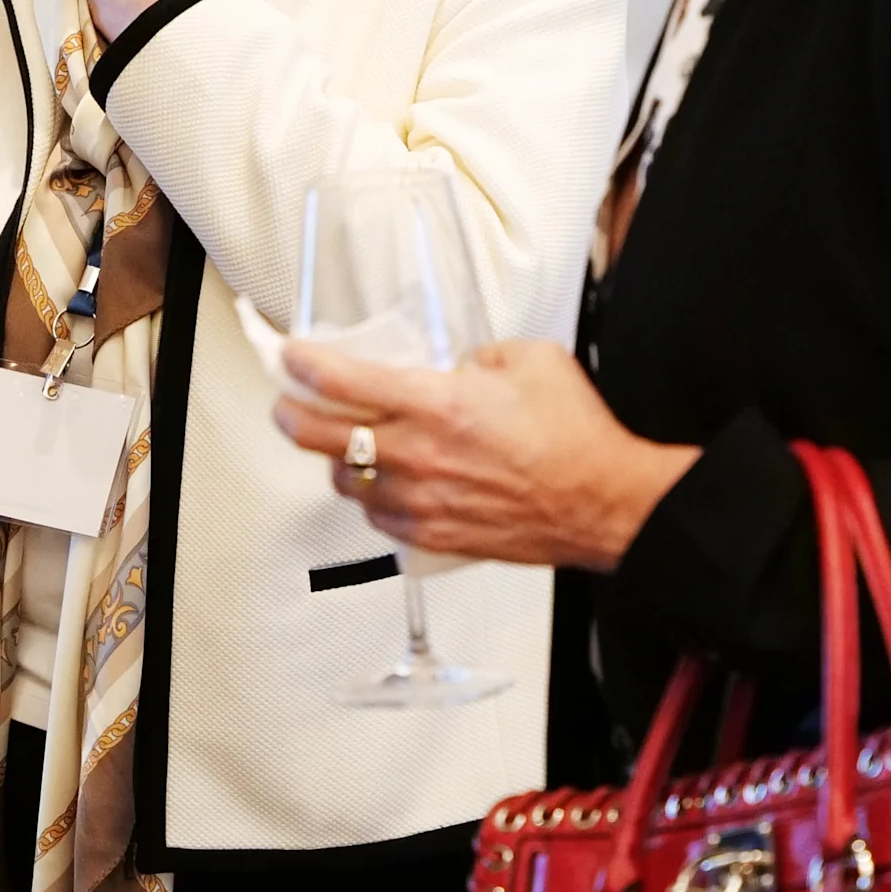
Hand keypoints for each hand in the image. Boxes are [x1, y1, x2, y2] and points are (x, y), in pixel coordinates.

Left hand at [274, 336, 699, 571]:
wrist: (603, 503)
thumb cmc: (575, 437)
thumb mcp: (530, 359)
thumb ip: (479, 356)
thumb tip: (457, 366)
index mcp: (438, 404)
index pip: (344, 380)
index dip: (305, 365)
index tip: (290, 357)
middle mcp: (419, 454)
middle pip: (323, 437)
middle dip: (293, 416)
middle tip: (287, 406)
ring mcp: (422, 500)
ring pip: (347, 482)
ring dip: (338, 462)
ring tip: (346, 448)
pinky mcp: (434, 535)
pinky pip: (380, 517)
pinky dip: (374, 500)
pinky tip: (385, 486)